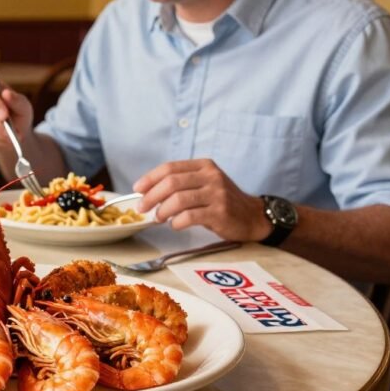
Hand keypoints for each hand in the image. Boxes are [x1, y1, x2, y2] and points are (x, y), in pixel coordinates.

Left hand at [133, 159, 271, 241]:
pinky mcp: (220, 213)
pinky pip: (190, 216)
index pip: (170, 168)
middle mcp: (211, 176)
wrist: (253, 216)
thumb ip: (181, 184)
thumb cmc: (221, 201)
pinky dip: (176, 222)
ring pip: (179, 199)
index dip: (150, 178)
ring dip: (162, 210)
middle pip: (171, 182)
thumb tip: (146, 192)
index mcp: (204, 166)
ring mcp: (217, 194)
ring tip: (158, 218)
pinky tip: (175, 225)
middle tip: (141, 208)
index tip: (137, 189)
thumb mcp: (204, 184)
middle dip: (151, 196)